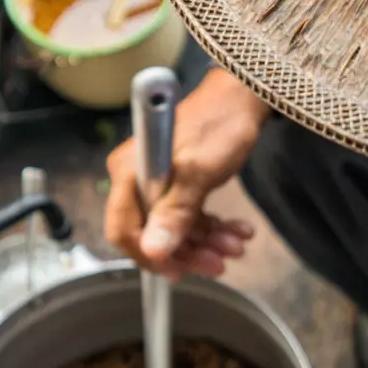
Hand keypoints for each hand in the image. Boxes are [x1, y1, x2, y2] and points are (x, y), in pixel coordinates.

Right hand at [104, 70, 271, 278]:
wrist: (243, 96)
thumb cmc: (219, 125)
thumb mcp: (199, 172)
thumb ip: (175, 212)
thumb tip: (154, 252)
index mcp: (129, 172)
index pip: (123, 229)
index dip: (148, 255)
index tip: (178, 272)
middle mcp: (136, 177)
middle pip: (151, 231)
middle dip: (187, 251)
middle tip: (219, 263)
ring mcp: (157, 180)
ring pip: (174, 227)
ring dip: (206, 241)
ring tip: (237, 245)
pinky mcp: (177, 181)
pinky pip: (188, 214)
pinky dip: (211, 226)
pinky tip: (237, 231)